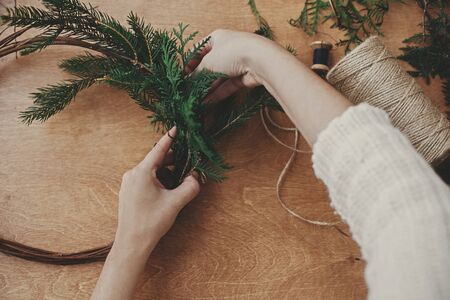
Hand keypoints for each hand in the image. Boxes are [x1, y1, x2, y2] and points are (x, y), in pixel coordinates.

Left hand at [114, 127, 199, 251]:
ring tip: (179, 179)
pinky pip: (145, 178)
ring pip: (151, 170)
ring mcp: (128, 183)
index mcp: (142, 172)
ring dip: (166, 172)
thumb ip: (190, 186)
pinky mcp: (128, 192)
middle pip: (155, 160)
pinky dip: (158, 179)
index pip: (158, 149)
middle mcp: (132, 174)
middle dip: (172, 160)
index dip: (170, 138)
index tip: (177, 128)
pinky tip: (167, 189)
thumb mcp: (175, 202)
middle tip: (187, 162)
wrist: (132, 243)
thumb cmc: (151, 222)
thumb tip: (196, 176)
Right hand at [188, 29, 280, 101]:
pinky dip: (218, 93)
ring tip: (196, 99)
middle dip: (199, 78)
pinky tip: (207, 102)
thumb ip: (197, 72)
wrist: (260, 60)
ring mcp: (236, 63)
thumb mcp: (209, 61)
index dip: (190, 63)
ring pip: (219, 77)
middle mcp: (227, 49)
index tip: (183, 76)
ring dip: (208, 88)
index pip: (199, 50)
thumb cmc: (231, 53)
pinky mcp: (243, 76)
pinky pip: (227, 85)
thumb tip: (188, 81)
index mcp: (217, 38)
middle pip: (209, 65)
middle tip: (189, 90)